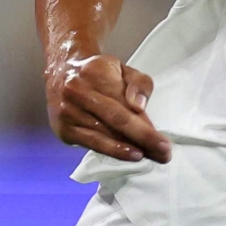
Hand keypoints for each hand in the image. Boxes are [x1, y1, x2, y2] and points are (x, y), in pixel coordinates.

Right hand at [47, 52, 169, 162]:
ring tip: (150, 157)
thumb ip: (139, 83)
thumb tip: (139, 106)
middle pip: (115, 120)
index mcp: (95, 73)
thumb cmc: (98, 73)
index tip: (163, 141)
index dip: (145, 124)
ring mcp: (68, 113)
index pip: (124, 103)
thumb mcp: (123, 68)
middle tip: (163, 154)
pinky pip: (92, 144)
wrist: (61, 72)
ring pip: (104, 135)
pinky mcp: (63, 129)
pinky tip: (128, 155)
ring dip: (129, 149)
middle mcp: (77, 92)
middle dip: (142, 139)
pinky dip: (112, 151)